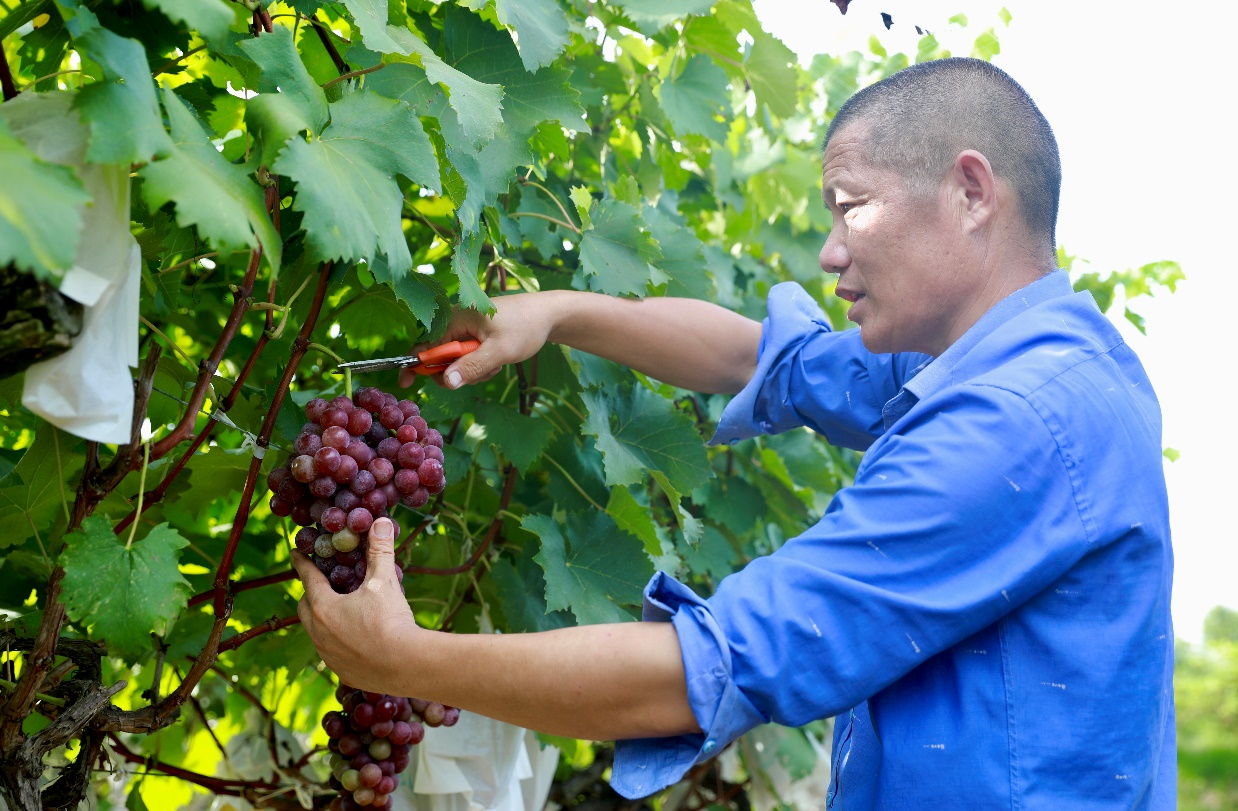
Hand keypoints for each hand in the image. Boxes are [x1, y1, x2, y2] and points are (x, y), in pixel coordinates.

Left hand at [292, 518, 419, 692]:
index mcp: (323, 607)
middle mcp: (319, 633)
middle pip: (305, 608)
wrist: (406, 664)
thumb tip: (380, 522)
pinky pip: (333, 653)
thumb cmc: (390, 620)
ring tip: (339, 612)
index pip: (307, 578)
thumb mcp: (383, 581)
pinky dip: (338, 642)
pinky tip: (354, 640)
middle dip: (310, 594)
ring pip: (317, 633)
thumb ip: (379, 551)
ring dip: (323, 621)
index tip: (295, 553)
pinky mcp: (343, 672)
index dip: (302, 563)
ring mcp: (328, 656)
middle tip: (320, 584)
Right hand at [398, 293, 560, 389]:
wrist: (549, 314)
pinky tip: (497, 361)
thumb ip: (472, 367)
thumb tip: (446, 383)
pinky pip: (469, 356)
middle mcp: (457, 321)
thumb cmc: (525, 327)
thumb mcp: (499, 351)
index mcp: (456, 318)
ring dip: (472, 370)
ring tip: (495, 364)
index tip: (406, 384)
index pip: (425, 344)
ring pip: (457, 360)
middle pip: (440, 356)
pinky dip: (480, 364)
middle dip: (456, 371)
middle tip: (478, 374)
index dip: (414, 365)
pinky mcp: (477, 334)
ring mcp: (467, 328)